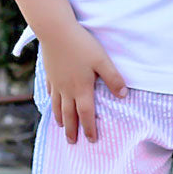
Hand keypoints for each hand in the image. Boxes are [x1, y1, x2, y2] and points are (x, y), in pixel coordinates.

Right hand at [40, 24, 127, 144]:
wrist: (55, 31)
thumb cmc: (81, 44)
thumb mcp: (102, 60)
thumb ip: (113, 78)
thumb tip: (123, 95)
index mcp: (81, 88)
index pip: (86, 114)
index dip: (89, 128)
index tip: (91, 140)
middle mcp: (67, 89)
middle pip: (68, 115)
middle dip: (71, 130)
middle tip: (72, 142)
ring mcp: (56, 82)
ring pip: (57, 106)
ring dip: (60, 118)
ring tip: (61, 127)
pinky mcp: (49, 73)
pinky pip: (50, 92)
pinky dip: (52, 101)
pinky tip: (52, 102)